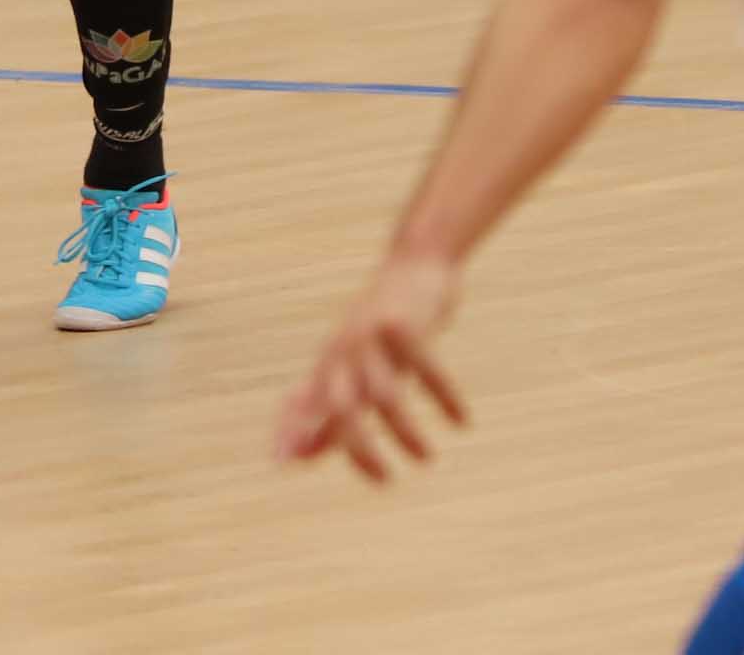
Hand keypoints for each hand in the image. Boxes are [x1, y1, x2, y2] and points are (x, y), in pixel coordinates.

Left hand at [275, 252, 471, 482]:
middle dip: (359, 448)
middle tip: (386, 481)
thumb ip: (324, 410)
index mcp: (329, 364)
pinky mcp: (405, 324)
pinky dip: (445, 398)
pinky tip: (462, 421)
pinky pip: (428, 370)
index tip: (281, 464)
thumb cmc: (381, 328)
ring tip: (426, 459)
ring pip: (386, 395)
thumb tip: (295, 458)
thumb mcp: (349, 367)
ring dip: (406, 433)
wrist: (415, 262)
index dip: (291, 431)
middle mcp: (344, 350)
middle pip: (341, 406)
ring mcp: (373, 336)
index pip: (303, 404)